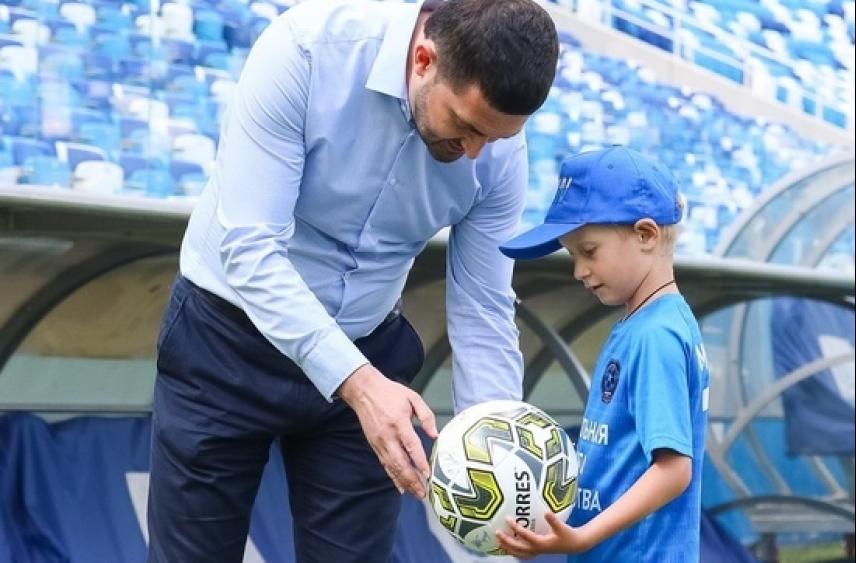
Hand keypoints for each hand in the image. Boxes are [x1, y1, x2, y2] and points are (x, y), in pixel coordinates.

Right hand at [338, 364, 437, 497]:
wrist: (364, 390)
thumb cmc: (390, 392)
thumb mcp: (413, 397)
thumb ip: (426, 416)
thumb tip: (435, 434)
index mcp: (399, 422)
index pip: (411, 446)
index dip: (419, 461)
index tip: (428, 474)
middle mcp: (388, 435)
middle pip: (400, 462)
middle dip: (412, 479)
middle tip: (423, 492)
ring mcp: (379, 442)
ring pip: (392, 466)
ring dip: (404, 482)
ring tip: (415, 493)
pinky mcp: (374, 445)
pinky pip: (384, 464)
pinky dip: (392, 477)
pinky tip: (400, 486)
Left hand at [495, 511, 591, 557]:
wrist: (574, 545)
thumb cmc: (567, 535)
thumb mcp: (561, 527)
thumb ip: (553, 520)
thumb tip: (546, 512)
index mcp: (541, 543)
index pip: (525, 535)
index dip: (515, 528)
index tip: (507, 519)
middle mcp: (537, 549)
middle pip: (518, 547)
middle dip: (506, 540)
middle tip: (496, 532)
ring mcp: (537, 552)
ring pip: (518, 553)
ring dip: (508, 547)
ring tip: (498, 541)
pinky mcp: (538, 551)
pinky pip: (522, 554)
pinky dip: (514, 551)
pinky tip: (508, 546)